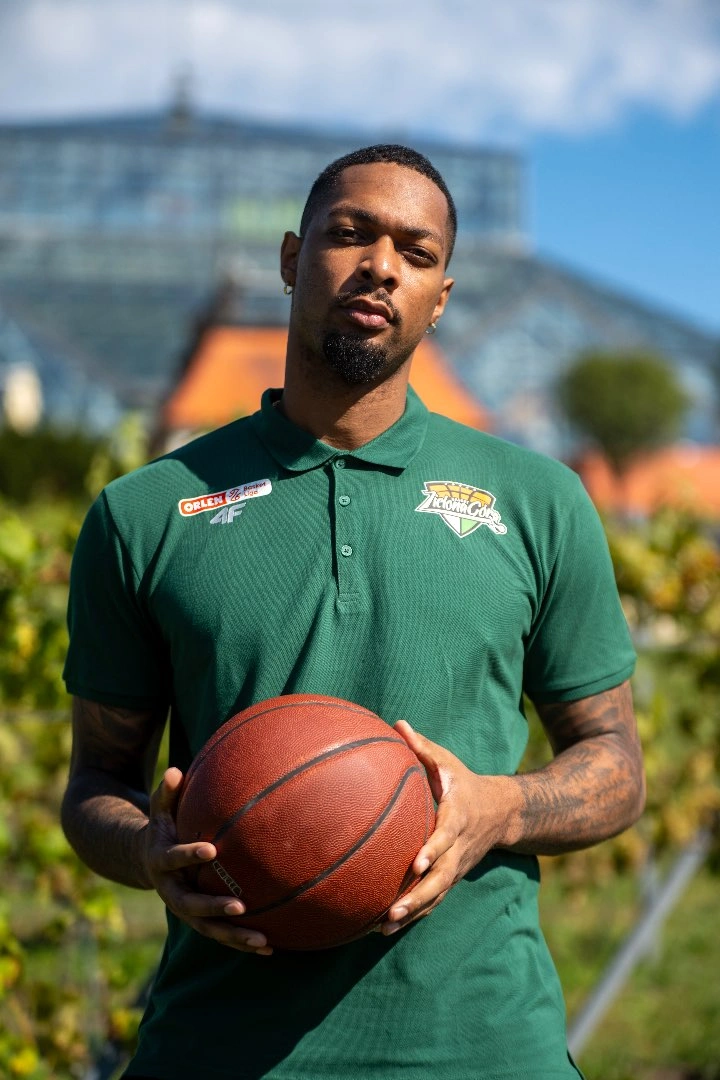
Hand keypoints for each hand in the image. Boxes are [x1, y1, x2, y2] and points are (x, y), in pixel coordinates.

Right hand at [142, 768, 272, 954]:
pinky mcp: (199, 920)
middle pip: (191, 905)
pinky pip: (221, 934)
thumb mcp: (159, 809)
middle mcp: (171, 891)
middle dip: (215, 907)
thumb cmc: (163, 827)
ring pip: (209, 929)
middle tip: (240, 905)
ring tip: (263, 941)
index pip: (174, 858)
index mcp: (161, 862)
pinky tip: (270, 947)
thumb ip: (166, 793)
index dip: (190, 855)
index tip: (211, 850)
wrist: (148, 860)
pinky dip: (242, 942)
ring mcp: (185, 910)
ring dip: (235, 936)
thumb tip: (174, 771)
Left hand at [381, 722, 516, 934]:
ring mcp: (457, 866)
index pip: (446, 836)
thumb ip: (422, 746)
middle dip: (418, 897)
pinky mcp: (452, 877)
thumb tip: (397, 723)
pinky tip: (384, 928)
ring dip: (412, 914)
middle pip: (441, 878)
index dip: (433, 850)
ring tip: (382, 928)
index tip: (416, 864)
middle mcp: (459, 848)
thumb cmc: (464, 782)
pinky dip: (414, 915)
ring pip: (437, 895)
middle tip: (392, 911)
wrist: (502, 812)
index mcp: (458, 817)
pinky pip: (434, 900)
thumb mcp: (447, 762)